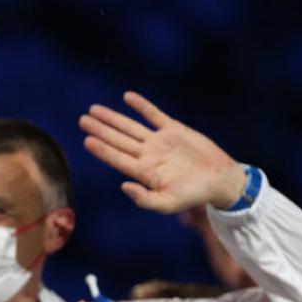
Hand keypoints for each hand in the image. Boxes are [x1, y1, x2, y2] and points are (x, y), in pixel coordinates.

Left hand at [79, 91, 246, 211]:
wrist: (220, 180)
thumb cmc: (194, 196)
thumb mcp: (168, 204)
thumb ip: (144, 199)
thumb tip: (123, 186)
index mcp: (144, 172)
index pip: (117, 158)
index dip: (102, 150)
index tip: (86, 140)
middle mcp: (148, 155)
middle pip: (118, 140)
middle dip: (100, 130)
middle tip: (82, 120)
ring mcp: (159, 141)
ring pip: (131, 127)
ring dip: (113, 118)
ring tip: (94, 110)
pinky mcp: (174, 130)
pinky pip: (154, 115)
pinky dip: (142, 106)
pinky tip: (127, 97)